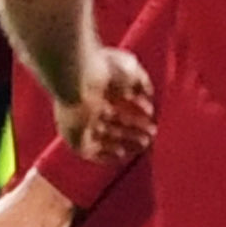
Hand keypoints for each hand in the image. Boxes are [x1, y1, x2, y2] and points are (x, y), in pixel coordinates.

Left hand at [54, 45, 154, 160]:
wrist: (77, 79)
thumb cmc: (103, 70)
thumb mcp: (130, 70)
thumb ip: (141, 82)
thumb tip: (148, 94)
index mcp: (94, 87)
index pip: (117, 102)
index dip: (135, 109)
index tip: (151, 114)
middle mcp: (84, 105)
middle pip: (112, 121)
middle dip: (133, 128)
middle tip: (152, 133)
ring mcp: (77, 122)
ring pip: (104, 136)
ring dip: (125, 141)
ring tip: (146, 143)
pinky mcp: (73, 137)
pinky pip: (90, 152)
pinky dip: (106, 155)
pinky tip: (122, 156)